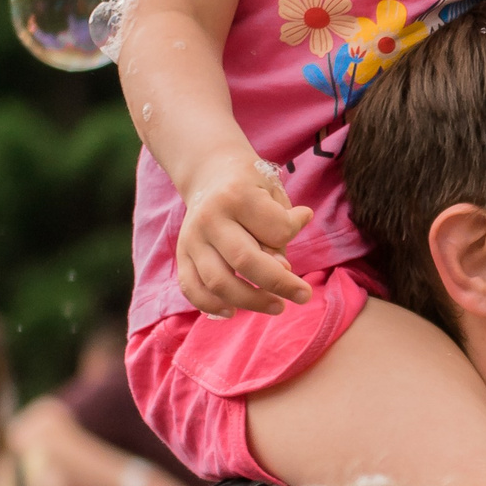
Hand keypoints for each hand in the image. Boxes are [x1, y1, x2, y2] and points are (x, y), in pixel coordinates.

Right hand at [173, 149, 312, 315]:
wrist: (211, 174)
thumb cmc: (251, 188)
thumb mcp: (273, 195)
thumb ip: (280, 230)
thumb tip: (283, 268)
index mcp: (237, 196)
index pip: (275, 230)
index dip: (290, 237)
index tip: (298, 228)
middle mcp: (209, 218)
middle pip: (245, 262)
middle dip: (279, 285)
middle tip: (303, 295)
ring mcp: (191, 239)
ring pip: (218, 283)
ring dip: (251, 302)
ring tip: (276, 306)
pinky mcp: (181, 255)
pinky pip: (192, 288)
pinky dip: (211, 305)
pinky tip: (233, 311)